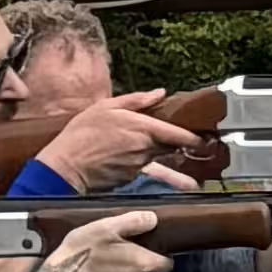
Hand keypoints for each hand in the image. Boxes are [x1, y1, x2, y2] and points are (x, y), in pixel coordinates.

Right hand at [27, 88, 196, 186]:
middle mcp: (145, 148)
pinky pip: (146, 171)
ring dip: (166, 159)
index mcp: (142, 128)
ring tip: (177, 170)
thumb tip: (159, 93)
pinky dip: (150, 169)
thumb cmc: (81, 134)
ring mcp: (139, 165)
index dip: (195, 138)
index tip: (206, 139)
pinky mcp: (131, 178)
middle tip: (195, 145)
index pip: (178, 134)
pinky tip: (147, 172)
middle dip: (181, 146)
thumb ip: (135, 100)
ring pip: (160, 160)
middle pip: (171, 147)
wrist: (65, 167)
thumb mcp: (105, 107)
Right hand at [39, 209, 172, 271]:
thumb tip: (152, 218)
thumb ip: (134, 221)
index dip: (160, 252)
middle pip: (152, 270)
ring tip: (110, 258)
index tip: (148, 244)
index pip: (167, 261)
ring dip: (129, 270)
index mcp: (145, 263)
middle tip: (124, 247)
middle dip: (142, 260)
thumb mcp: (107, 227)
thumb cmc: (83, 253)